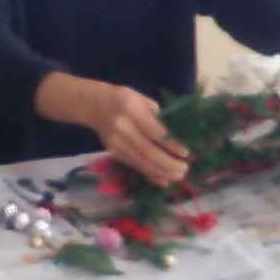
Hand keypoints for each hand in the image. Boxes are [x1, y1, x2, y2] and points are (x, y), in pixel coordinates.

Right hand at [37, 74, 189, 188]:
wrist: (94, 105)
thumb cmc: (123, 99)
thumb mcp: (141, 99)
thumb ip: (157, 116)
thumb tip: (176, 137)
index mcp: (131, 109)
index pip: (155, 132)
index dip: (172, 145)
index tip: (186, 154)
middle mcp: (122, 127)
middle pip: (148, 151)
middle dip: (168, 163)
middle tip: (185, 170)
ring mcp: (116, 142)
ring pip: (141, 162)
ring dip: (161, 172)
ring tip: (178, 176)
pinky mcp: (113, 152)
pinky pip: (134, 165)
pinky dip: (150, 174)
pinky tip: (163, 180)